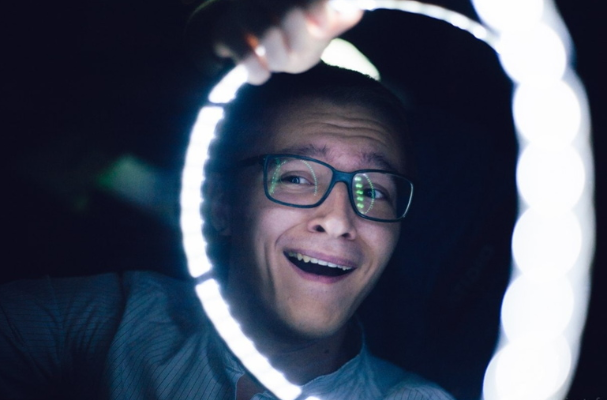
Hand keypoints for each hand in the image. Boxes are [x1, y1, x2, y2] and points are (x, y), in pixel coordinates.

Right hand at [214, 0, 362, 84]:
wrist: (247, 43)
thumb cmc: (292, 36)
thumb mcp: (318, 31)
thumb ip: (338, 19)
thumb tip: (354, 10)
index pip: (312, 2)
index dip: (319, 12)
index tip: (322, 28)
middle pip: (291, 14)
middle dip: (299, 41)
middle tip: (294, 50)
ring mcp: (241, 9)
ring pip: (268, 35)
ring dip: (279, 57)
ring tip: (278, 59)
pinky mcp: (222, 31)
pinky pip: (247, 58)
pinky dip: (259, 72)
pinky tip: (263, 70)